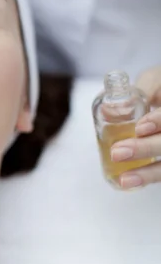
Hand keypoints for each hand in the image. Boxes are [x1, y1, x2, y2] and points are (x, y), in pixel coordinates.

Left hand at [111, 66, 160, 188]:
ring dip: (148, 174)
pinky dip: (147, 178)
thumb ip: (136, 92)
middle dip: (145, 149)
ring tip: (124, 180)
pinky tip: (128, 183)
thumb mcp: (154, 80)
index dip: (158, 122)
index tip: (139, 127)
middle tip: (117, 152)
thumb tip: (107, 110)